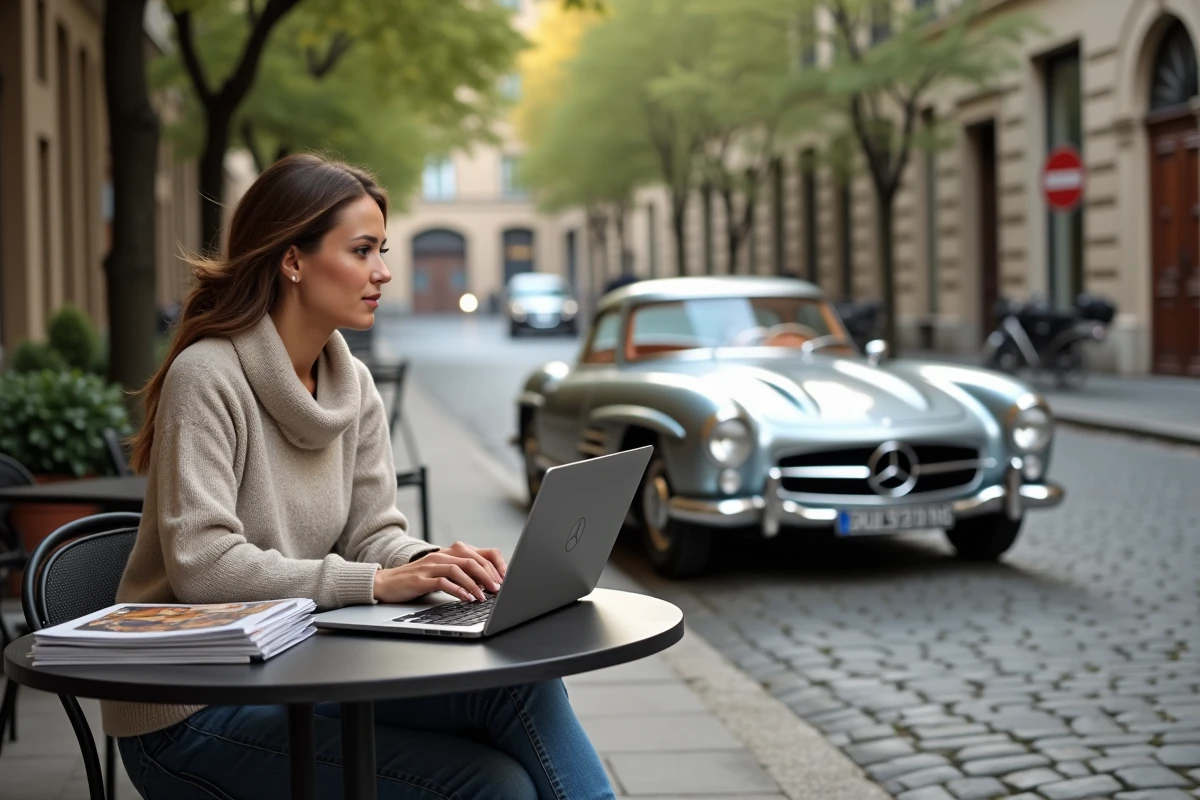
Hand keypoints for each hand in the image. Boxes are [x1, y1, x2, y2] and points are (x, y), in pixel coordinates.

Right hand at [373, 541, 507, 603]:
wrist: (387, 582)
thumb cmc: (419, 578)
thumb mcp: (443, 571)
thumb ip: (462, 572)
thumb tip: (489, 583)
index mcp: (451, 552)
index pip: (482, 552)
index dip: (496, 565)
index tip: (505, 579)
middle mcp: (442, 555)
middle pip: (472, 560)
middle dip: (489, 575)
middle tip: (498, 589)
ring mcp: (431, 566)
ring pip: (459, 569)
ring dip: (474, 584)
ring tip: (483, 597)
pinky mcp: (421, 579)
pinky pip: (443, 582)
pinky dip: (457, 590)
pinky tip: (466, 598)